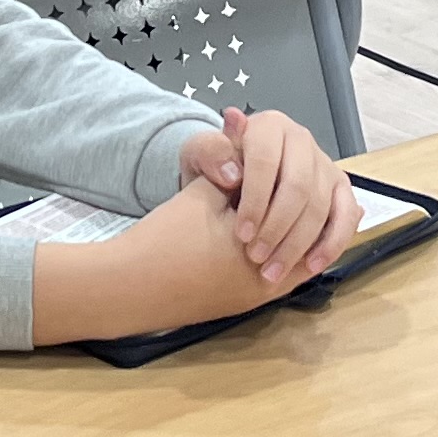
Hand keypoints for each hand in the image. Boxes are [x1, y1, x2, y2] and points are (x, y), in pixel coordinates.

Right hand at [30, 178, 303, 344]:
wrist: (128, 286)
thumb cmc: (167, 236)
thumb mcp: (205, 190)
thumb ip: (237, 164)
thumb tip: (251, 131)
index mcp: (268, 250)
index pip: (307, 214)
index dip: (304, 186)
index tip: (295, 165)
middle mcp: (271, 284)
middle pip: (309, 242)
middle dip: (306, 212)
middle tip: (299, 182)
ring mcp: (257, 299)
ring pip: (296, 262)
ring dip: (295, 233)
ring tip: (286, 201)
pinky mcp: (241, 304)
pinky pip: (277, 276)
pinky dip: (279, 252)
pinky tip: (268, 229)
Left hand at [178, 106, 350, 287]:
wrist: (232, 179)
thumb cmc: (216, 168)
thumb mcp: (199, 156)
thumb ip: (210, 154)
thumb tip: (232, 172)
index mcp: (269, 126)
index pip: (267, 161)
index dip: (255, 200)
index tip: (241, 233)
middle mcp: (301, 140)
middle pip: (298, 186)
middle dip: (277, 227)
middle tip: (256, 257)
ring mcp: (324, 164)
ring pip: (321, 206)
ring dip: (298, 244)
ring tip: (272, 271)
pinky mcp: (340, 189)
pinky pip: (346, 216)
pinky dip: (332, 243)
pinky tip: (311, 265)